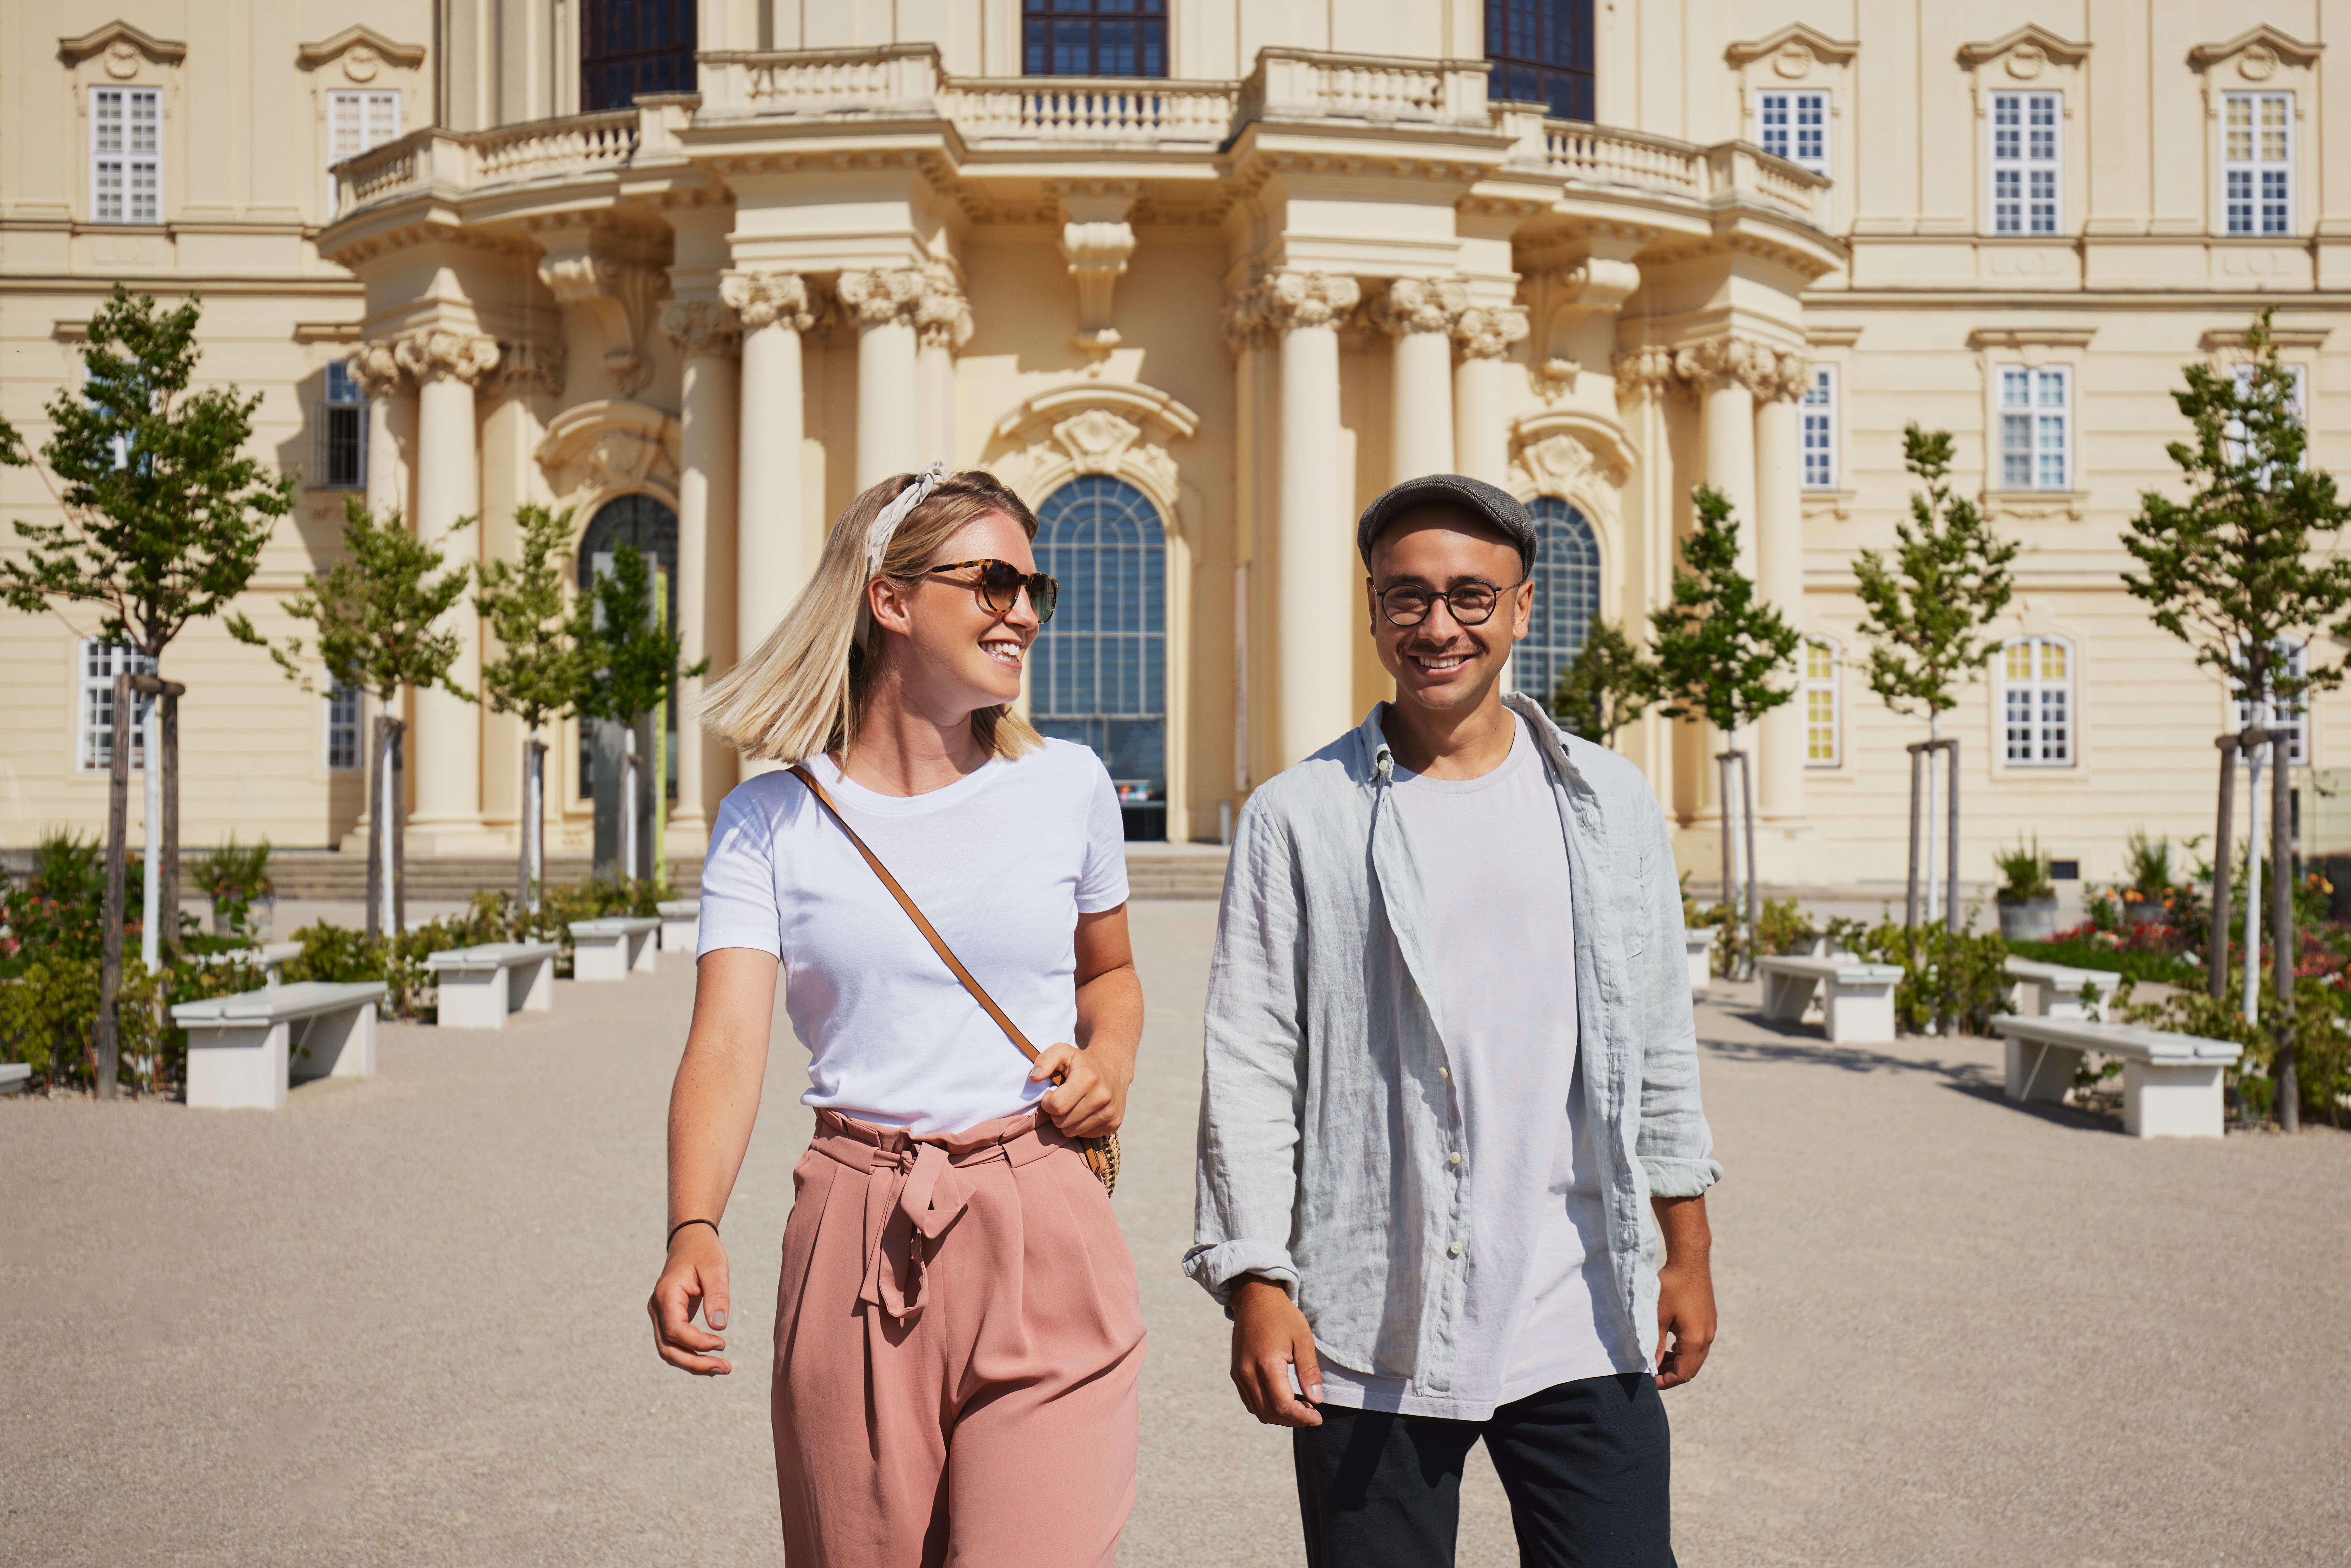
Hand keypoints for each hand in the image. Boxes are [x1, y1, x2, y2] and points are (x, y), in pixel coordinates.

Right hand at [648, 1225, 732, 1375]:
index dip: (697, 1343)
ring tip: (722, 1368)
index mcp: (666, 1295)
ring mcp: (659, 1315)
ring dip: (693, 1363)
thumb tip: (719, 1326)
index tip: (722, 1344)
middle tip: (725, 1368)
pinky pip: (674, 1343)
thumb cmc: (704, 1252)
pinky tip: (711, 1359)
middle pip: (668, 1348)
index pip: (676, 1331)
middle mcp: (657, 1308)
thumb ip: (717, 1296)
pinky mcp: (668, 1318)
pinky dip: (691, 1354)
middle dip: (695, 1363)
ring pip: (669, 1350)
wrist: (690, 1240)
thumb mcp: (716, 1269)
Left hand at [1031, 1042, 1128, 1139]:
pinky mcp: (1114, 1124)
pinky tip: (1085, 1111)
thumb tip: (1034, 1077)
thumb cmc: (1082, 1061)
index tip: (1051, 1093)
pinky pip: (1085, 1135)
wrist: (1114, 1067)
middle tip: (1062, 1099)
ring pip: (1071, 1132)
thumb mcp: (1062, 1052)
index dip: (1047, 1102)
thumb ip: (1045, 1060)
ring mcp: (1109, 1113)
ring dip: (1067, 1121)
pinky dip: (1081, 1126)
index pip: (1057, 1106)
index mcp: (1088, 1079)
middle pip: (1062, 1122)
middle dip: (1056, 1112)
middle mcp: (1102, 1097)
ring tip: (1073, 1105)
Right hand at [1229, 1277, 1322, 1426]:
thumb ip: (1309, 1371)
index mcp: (1266, 1364)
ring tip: (1299, 1407)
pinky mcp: (1236, 1373)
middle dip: (1293, 1419)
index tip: (1318, 1417)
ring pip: (1258, 1411)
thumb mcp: (1303, 1339)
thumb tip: (1316, 1400)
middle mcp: (1248, 1373)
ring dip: (1279, 1416)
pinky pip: (1250, 1401)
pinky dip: (1266, 1407)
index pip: (1283, 1406)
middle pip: (1270, 1413)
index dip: (1302, 1418)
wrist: (1254, 1298)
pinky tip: (1282, 1399)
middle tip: (1312, 1413)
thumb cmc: (1282, 1316)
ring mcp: (1239, 1374)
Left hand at [1652, 1195, 1715, 1390]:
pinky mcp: (1707, 1320)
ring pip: (1695, 1357)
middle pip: (1691, 1368)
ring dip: (1677, 1362)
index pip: (1683, 1373)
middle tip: (1651, 1373)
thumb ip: (1654, 1343)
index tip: (1649, 1382)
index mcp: (1695, 1339)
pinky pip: (1697, 1344)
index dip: (1665, 1381)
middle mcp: (1707, 1337)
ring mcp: (1709, 1328)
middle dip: (1671, 1373)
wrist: (1689, 1260)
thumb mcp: (1657, 1317)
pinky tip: (1668, 1345)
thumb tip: (1650, 1366)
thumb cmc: (1671, 1286)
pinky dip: (1683, 1350)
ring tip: (1656, 1359)